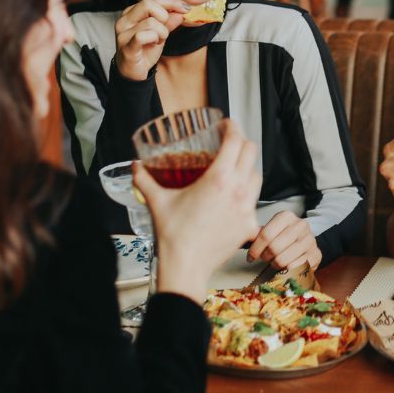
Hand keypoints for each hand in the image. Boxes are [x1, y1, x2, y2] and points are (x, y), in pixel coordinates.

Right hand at [114, 0, 189, 80]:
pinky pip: (142, 36)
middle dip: (164, 16)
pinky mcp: (126, 47)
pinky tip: (153, 44)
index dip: (172, 2)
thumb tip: (182, 11)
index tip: (186, 8)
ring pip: (150, 22)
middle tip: (166, 30)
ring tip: (158, 40)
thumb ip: (170, 21)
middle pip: (148, 3)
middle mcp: (125, 20)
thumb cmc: (144, 50)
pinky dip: (154, 39)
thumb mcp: (161, 32)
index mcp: (132, 13)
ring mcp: (123, 33)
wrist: (133, 72)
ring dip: (162, 33)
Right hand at [133, 119, 261, 303]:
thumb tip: (135, 167)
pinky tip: (235, 196)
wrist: (186, 267)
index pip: (235, 141)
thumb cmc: (174, 236)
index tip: (226, 124)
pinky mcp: (250, 225)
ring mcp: (247, 208)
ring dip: (248, 167)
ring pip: (257, 176)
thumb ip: (144, 180)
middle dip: (241, 143)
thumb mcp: (157, 201)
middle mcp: (238, 190)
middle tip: (229, 143)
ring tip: (234, 167)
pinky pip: (254, 201)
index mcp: (219, 179)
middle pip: (251, 153)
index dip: (233, 127)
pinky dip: (247, 194)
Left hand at [247, 211, 322, 270]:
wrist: (306, 243)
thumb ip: (256, 233)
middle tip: (264, 258)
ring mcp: (310, 240)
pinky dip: (286, 271)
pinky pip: (294, 268)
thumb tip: (241, 234)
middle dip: (265, 257)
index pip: (265, 235)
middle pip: (274, 248)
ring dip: (275, 265)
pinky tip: (286, 266)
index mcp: (287, 216)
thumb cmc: (283, 237)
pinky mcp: (316, 255)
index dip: (255, 249)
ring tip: (275, 262)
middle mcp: (301, 225)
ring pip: (283, 260)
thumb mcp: (271, 230)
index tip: (250, 257)